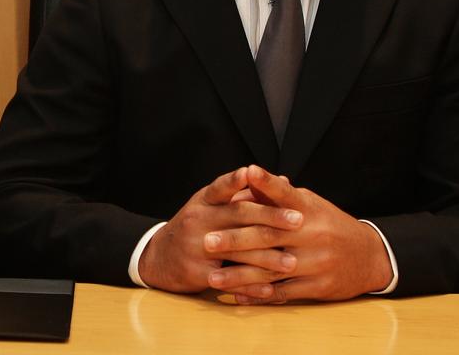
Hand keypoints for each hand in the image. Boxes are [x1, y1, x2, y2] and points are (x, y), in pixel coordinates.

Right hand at [137, 166, 302, 292]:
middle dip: (270, 217)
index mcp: (203, 201)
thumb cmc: (195, 227)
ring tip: (292, 261)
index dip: (236, 179)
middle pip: (237, 216)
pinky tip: (271, 287)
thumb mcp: (212, 206)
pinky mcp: (196, 272)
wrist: (159, 257)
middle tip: (299, 220)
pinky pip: (228, 279)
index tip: (254, 172)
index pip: (221, 187)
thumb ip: (245, 195)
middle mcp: (198, 219)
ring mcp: (195, 246)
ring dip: (267, 257)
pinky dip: (250, 285)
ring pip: (236, 250)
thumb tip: (283, 181)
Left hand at [203, 165, 393, 302]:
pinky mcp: (318, 286)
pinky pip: (283, 292)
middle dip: (235, 240)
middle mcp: (312, 234)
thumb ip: (278, 196)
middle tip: (207, 242)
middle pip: (269, 236)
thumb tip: (247, 178)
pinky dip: (259, 295)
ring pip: (271, 269)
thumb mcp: (310, 205)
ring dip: (239, 275)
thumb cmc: (329, 225)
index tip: (247, 172)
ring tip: (213, 278)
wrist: (370, 256)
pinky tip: (237, 295)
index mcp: (309, 210)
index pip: (285, 193)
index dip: (267, 182)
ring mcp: (316, 262)